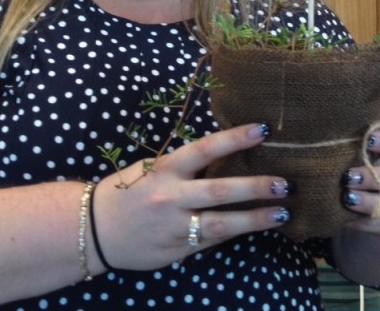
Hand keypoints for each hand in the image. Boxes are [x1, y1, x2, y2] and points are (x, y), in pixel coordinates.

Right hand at [89, 123, 291, 271]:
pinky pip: (212, 240)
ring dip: (256, 218)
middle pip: (219, 191)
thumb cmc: (126, 192)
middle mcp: (171, 197)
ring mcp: (175, 226)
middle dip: (255, 187)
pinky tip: (258, 227)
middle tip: (285, 182)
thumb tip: (224, 155)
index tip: (262, 129)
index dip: (234, 138)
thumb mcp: (150, 169)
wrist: (94, 230)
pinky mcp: (178, 249)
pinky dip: (236, 232)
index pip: (204, 149)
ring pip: (222, 224)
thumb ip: (184, 167)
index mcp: (164, 169)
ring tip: (284, 212)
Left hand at [339, 130, 379, 238]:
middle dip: (370, 177)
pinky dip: (358, 221)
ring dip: (366, 201)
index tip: (368, 139)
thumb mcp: (375, 157)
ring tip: (347, 198)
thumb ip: (359, 148)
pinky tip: (342, 216)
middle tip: (348, 176)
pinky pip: (374, 223)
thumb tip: (328, 136)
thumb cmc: (376, 170)